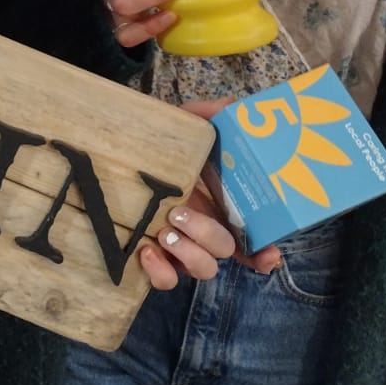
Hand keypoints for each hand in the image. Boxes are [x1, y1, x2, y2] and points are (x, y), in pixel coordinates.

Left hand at [138, 101, 280, 285]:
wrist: (117, 152)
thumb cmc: (160, 145)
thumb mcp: (185, 126)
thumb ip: (209, 115)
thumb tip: (232, 105)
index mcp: (218, 207)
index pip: (252, 239)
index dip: (264, 253)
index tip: (268, 254)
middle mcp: (202, 231)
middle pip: (223, 250)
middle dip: (206, 236)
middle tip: (180, 214)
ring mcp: (179, 248)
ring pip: (201, 269)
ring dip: (189, 253)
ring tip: (164, 231)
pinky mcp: (152, 258)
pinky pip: (165, 280)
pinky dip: (161, 272)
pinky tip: (145, 250)